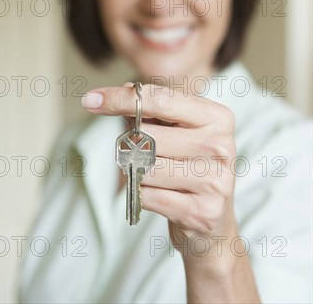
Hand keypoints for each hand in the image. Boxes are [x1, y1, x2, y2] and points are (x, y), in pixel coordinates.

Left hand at [81, 82, 236, 261]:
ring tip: (156, 178)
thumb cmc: (189, 167)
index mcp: (217, 117)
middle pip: (149, 136)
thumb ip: (153, 109)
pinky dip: (143, 195)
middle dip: (132, 145)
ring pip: (146, 167)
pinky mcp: (203, 211)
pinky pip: (148, 195)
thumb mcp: (178, 131)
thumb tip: (125, 89)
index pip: (161, 99)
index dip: (121, 98)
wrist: (214, 223)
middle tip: (140, 154)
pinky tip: (162, 196)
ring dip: (137, 173)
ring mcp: (215, 180)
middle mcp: (221, 145)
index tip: (92, 100)